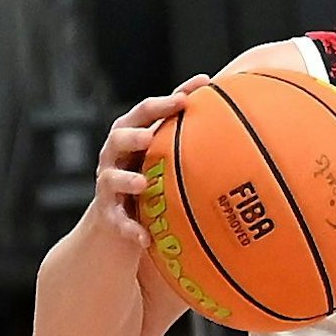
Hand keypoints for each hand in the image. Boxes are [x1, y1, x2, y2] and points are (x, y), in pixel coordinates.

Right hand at [89, 74, 210, 248]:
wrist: (115, 217)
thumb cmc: (146, 173)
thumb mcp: (162, 151)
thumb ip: (184, 129)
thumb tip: (227, 97)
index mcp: (131, 135)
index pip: (143, 113)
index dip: (161, 105)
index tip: (184, 99)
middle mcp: (115, 156)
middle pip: (118, 138)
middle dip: (132, 136)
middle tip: (148, 136)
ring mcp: (108, 185)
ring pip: (111, 178)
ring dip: (127, 180)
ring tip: (143, 183)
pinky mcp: (108, 214)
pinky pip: (117, 221)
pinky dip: (130, 229)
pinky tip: (144, 238)